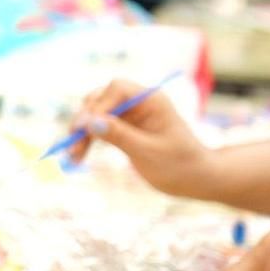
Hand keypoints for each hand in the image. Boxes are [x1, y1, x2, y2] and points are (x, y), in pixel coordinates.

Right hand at [66, 79, 215, 197]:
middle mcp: (139, 103)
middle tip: (72, 144)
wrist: (196, 180)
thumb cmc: (181, 166)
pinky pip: (99, 127)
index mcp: (152, 100)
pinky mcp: (125, 128)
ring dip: (83, 132)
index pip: (117, 89)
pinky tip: (79, 155)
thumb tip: (89, 122)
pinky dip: (88, 139)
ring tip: (73, 156)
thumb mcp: (149, 153)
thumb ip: (119, 135)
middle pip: (101, 99)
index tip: (84, 127)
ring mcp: (131, 115)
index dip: (98, 105)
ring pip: (95, 113)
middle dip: (85, 120)